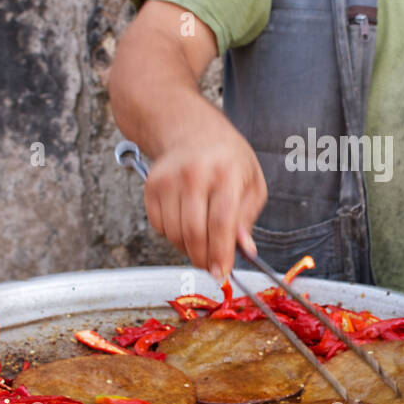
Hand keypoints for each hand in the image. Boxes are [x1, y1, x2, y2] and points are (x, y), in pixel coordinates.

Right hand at [143, 108, 266, 278]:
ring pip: (174, 234)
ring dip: (188, 248)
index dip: (221, 253)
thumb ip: (248, 217)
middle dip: (203, 258)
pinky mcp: (151, 186)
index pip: (221, 223)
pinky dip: (172, 235)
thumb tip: (244, 249)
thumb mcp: (252, 182)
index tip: (222, 273)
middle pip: (194, 232)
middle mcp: (194, 174)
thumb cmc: (227, 159)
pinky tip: (185, 223)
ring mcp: (169, 179)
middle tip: (212, 267)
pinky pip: (159, 226)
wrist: (190, 130)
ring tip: (202, 241)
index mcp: (225, 173)